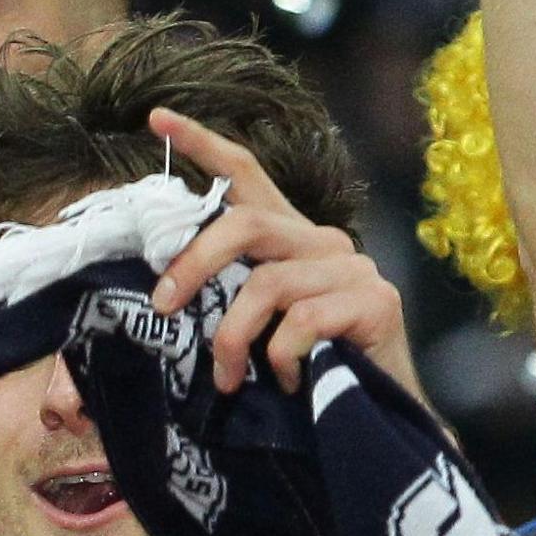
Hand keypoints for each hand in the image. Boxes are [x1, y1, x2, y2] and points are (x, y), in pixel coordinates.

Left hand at [146, 108, 419, 401]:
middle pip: (245, 223)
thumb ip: (229, 297)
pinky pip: (302, 322)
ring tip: (227, 379)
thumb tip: (164, 297)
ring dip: (232, 338)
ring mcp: (352, 269)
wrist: (378, 416)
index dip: (202, 144)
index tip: (157, 119)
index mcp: (289, 240)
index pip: (246, 175)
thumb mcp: (257, 327)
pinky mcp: (375, 302)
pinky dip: (280, 360)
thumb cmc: (305, 372)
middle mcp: (322, 242)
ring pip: (267, 284)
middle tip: (162, 306)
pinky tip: (287, 384)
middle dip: (193, 263)